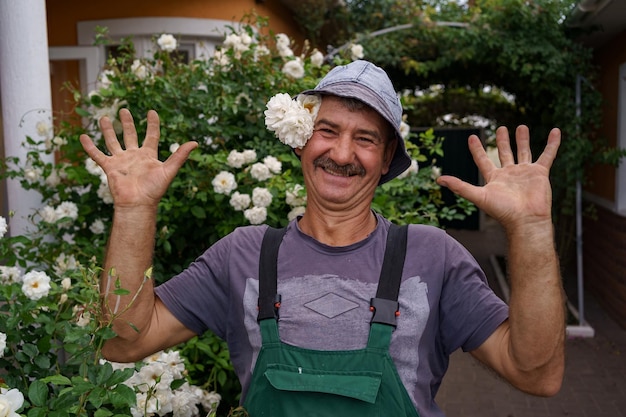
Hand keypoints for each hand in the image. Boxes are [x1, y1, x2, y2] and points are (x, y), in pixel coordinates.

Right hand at [79, 109, 197, 208]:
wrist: (137, 204)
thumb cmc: (154, 190)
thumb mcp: (169, 170)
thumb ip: (180, 156)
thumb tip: (195, 143)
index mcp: (149, 156)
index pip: (152, 136)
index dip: (152, 124)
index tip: (152, 112)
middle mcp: (134, 156)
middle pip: (130, 135)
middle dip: (127, 123)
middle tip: (124, 110)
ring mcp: (121, 161)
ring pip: (112, 142)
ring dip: (107, 130)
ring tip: (103, 117)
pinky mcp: (109, 167)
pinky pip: (97, 154)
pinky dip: (90, 146)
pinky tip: (83, 136)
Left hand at [437, 125, 560, 232]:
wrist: (526, 220)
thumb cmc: (502, 211)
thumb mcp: (478, 196)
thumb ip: (460, 186)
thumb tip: (439, 179)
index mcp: (494, 178)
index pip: (483, 160)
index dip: (477, 149)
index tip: (471, 137)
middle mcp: (509, 174)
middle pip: (504, 153)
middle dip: (502, 141)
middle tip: (500, 128)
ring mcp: (525, 173)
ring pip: (524, 151)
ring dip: (522, 140)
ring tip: (521, 126)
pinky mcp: (540, 173)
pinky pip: (548, 155)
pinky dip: (552, 143)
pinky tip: (555, 131)